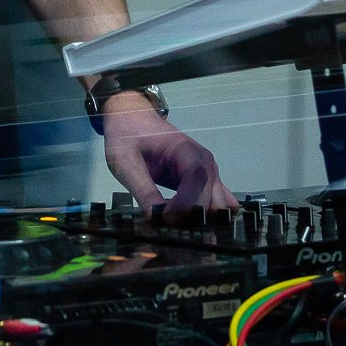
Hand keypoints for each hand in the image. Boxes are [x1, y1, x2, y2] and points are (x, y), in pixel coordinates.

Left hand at [99, 94, 236, 216]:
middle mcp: (203, 161)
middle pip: (209, 197)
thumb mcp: (126, 162)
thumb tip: (155, 218)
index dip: (185, 204)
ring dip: (199, 221)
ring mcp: (208, 172)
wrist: (132, 119)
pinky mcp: (205, 182)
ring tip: (173, 226)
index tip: (164, 218)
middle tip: (163, 225)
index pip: (197, 180)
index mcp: (185, 150)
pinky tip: (189, 224)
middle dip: (188, 217)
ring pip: (217, 205)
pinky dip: (208, 218)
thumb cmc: (129, 135)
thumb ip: (143, 190)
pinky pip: (218, 203)